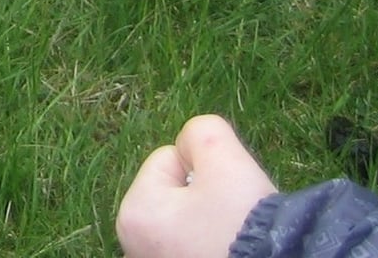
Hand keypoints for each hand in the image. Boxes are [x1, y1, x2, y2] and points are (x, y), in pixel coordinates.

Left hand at [116, 116, 279, 257]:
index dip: (205, 167)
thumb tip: (191, 142)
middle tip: (230, 217)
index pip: (169, 158)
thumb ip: (201, 130)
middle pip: (177, 192)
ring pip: (190, 219)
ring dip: (210, 222)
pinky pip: (199, 244)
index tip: (224, 194)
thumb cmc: (243, 223)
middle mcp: (134, 243)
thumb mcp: (224, 158)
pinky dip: (214, 243)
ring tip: (231, 238)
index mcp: (134, 212)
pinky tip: (230, 252)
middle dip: (205, 196)